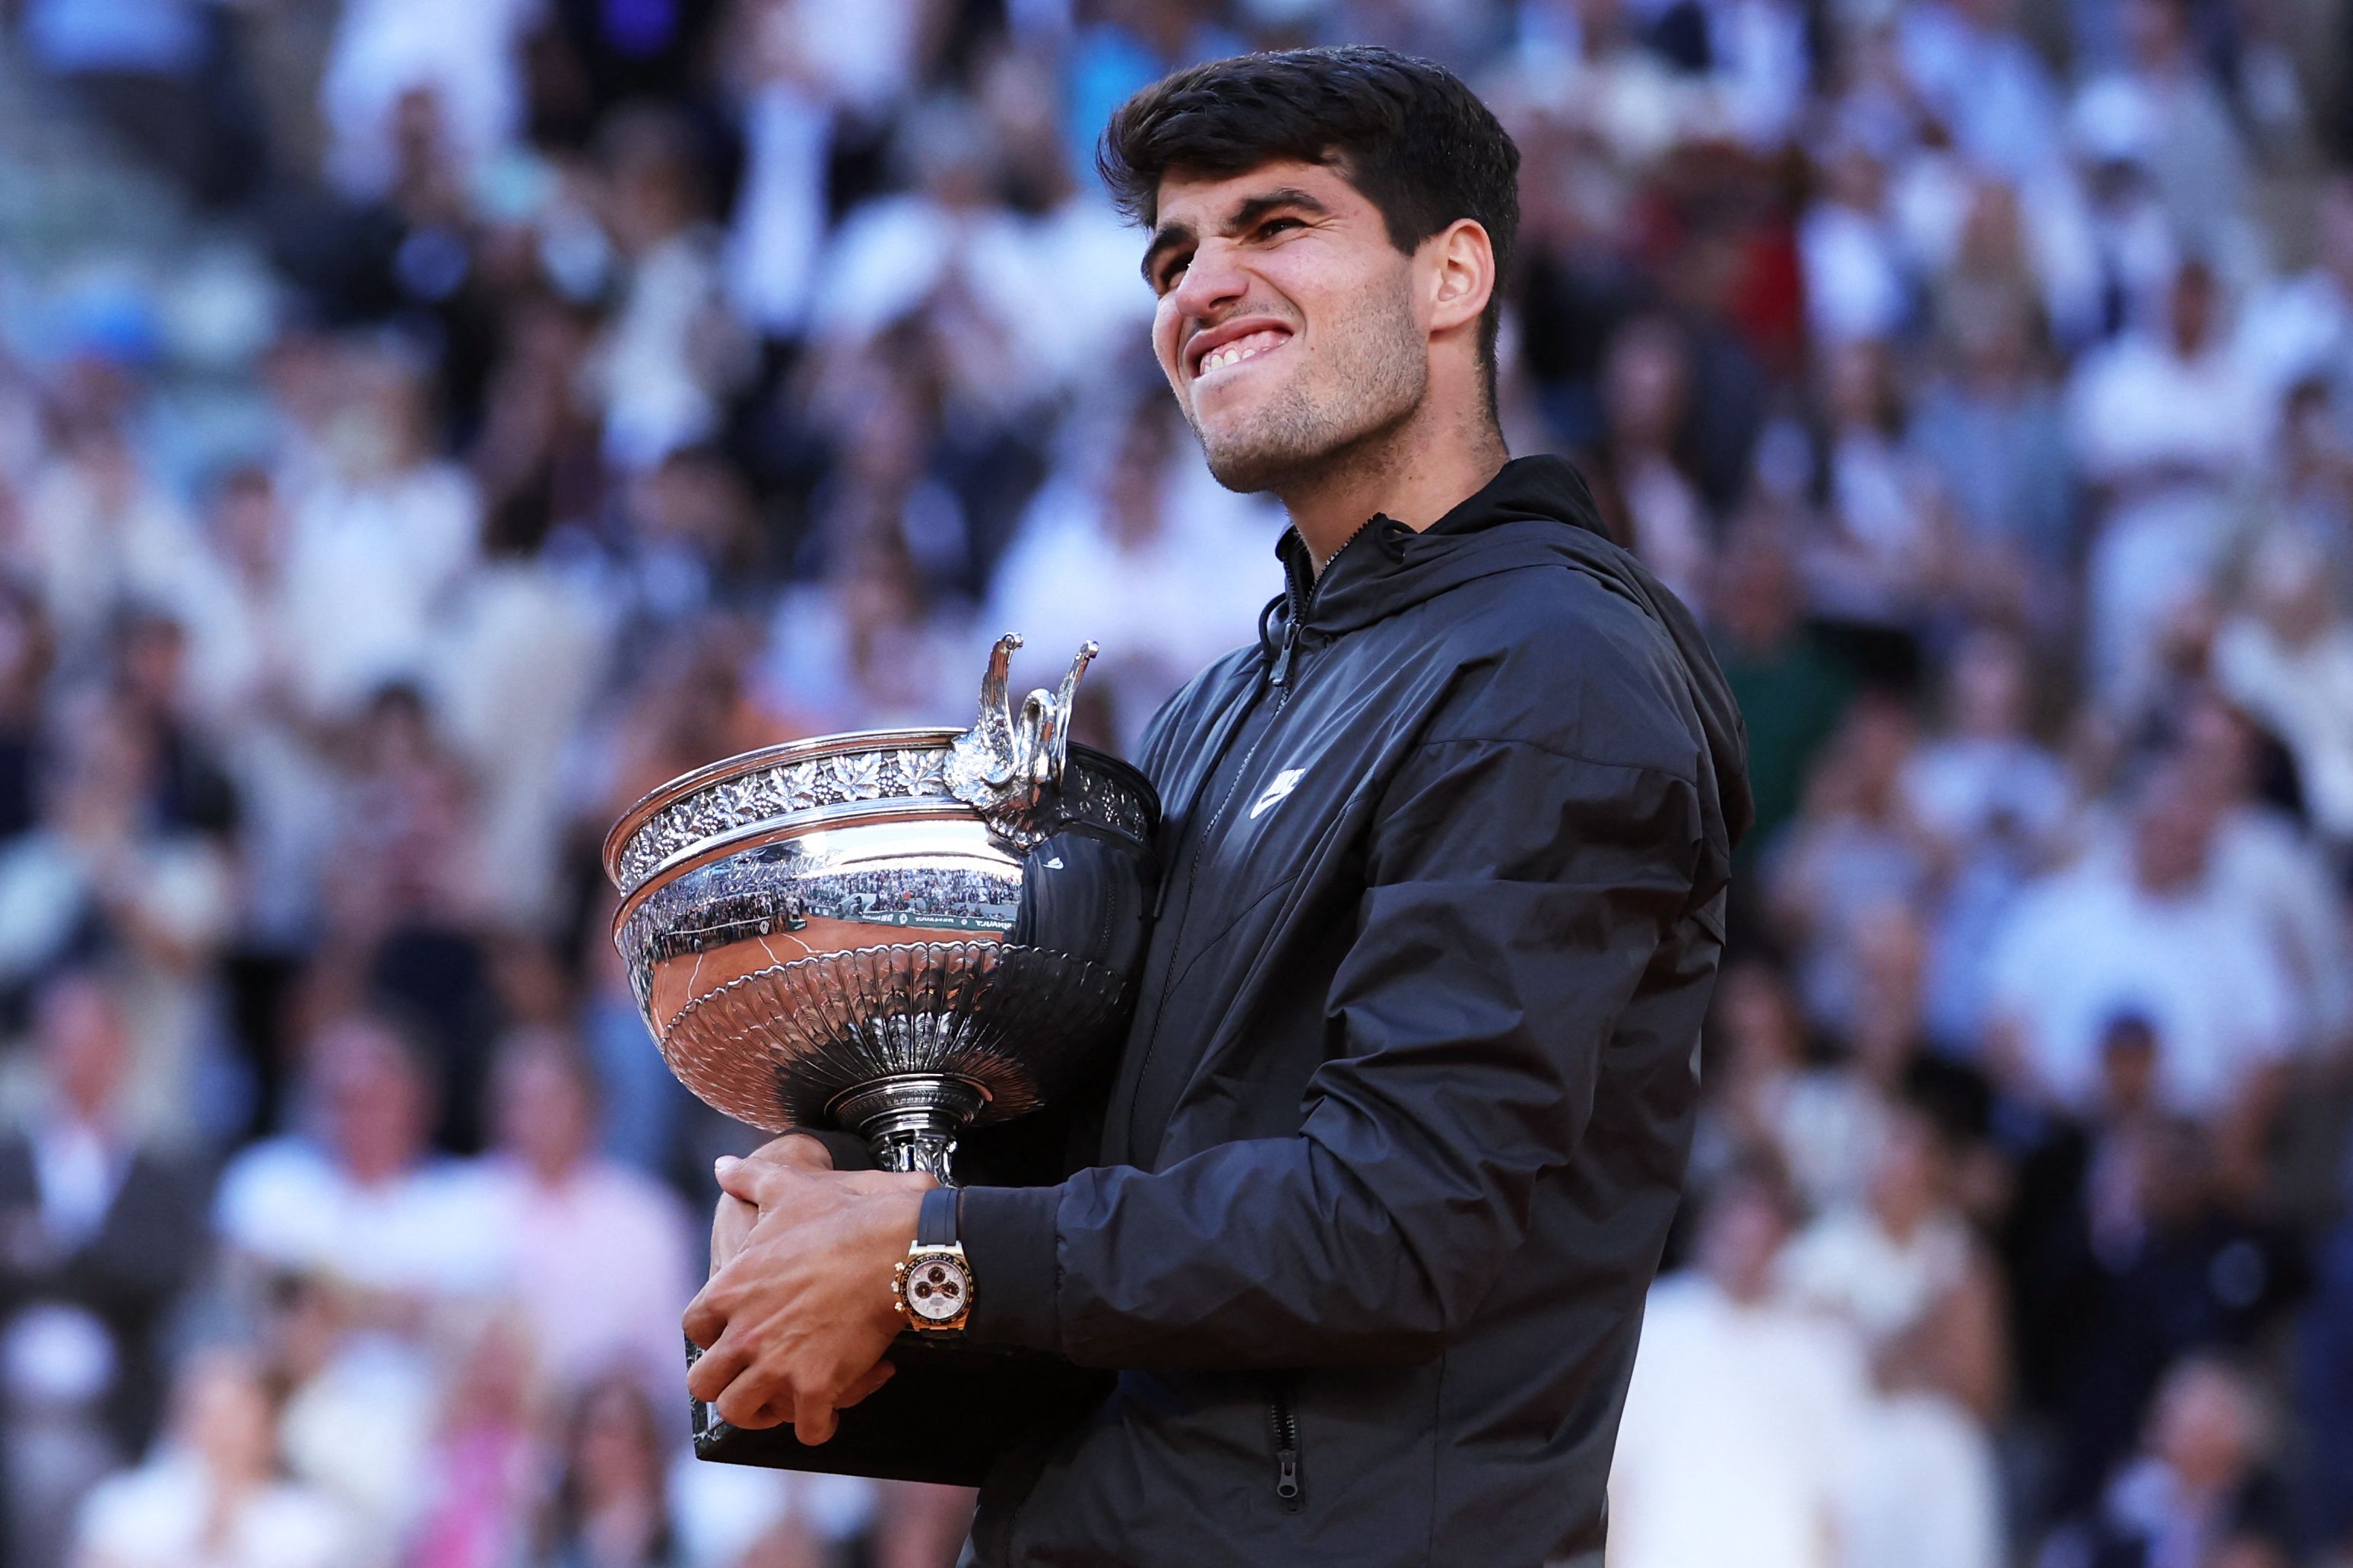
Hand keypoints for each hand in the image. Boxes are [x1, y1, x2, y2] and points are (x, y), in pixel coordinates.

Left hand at [684, 1158, 931, 1443]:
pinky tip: (830, 1413)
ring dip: (763, 1412)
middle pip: (703, 1384)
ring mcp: (777, 1364)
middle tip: (752, 1378)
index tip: (734, 1334)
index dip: (712, 1335)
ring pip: (741, 1413)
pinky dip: (818, 1426)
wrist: (897, 1248)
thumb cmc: (843, 1216)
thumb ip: (749, 1178)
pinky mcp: (816, 1387)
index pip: (693, 1329)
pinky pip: (806, 1429)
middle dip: (725, 1386)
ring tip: (785, 1401)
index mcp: (731, 1289)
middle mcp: (744, 1333)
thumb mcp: (789, 1188)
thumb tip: (723, 1166)